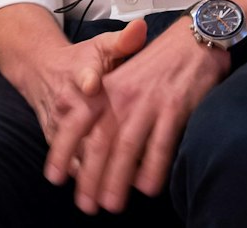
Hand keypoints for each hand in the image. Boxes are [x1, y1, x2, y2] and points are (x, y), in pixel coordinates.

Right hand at [0, 17, 147, 182]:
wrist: (39, 66)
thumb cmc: (80, 59)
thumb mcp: (100, 46)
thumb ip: (122, 41)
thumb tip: (141, 28)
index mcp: (83, 72)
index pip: (83, 72)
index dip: (87, 76)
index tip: (90, 83)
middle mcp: (69, 98)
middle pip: (74, 123)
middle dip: (83, 147)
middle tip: (94, 169)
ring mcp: (59, 119)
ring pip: (68, 148)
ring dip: (80, 173)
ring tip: (90, 199)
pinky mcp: (53, 133)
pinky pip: (64, 156)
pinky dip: (75, 174)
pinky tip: (87, 193)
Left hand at [67, 22, 228, 214]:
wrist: (192, 41)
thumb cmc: (157, 65)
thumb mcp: (123, 78)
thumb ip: (106, 107)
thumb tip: (90, 144)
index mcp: (107, 90)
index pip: (78, 122)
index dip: (63, 149)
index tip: (54, 176)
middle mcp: (122, 97)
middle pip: (99, 141)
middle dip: (90, 176)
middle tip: (85, 205)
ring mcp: (148, 103)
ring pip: (126, 146)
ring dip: (117, 179)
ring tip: (110, 205)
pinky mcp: (174, 107)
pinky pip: (161, 142)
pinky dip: (153, 166)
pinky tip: (147, 188)